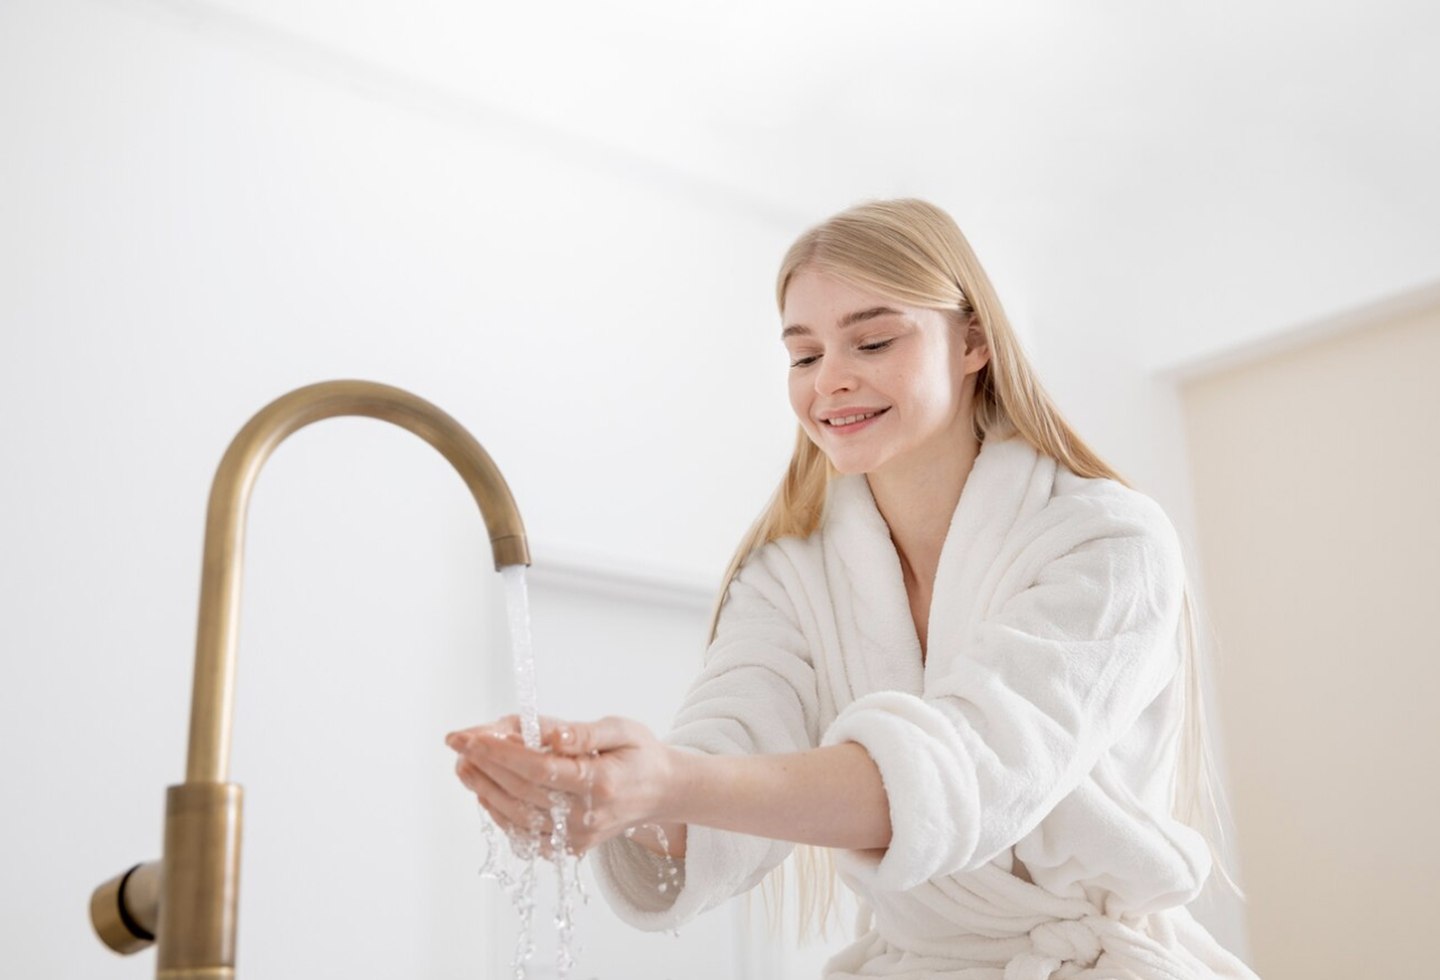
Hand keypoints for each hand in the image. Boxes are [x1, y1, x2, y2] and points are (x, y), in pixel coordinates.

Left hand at [446, 714, 681, 856]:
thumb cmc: (639, 754)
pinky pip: (526, 837)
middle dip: (484, 766)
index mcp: (602, 783)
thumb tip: (551, 737)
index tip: (470, 736)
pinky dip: (500, 815)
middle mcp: (588, 816)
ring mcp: (578, 837)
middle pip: (523, 793)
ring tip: (464, 764)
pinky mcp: (570, 848)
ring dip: (484, 790)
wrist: (660, 792)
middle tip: (459, 743)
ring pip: (518, 818)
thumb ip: (583, 732)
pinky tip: (486, 792)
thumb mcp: (621, 729)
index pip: (540, 769)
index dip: (500, 752)